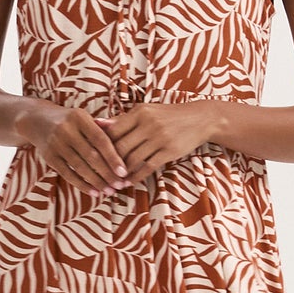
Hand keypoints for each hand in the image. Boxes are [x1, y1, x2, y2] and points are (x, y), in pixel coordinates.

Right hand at [18, 102, 130, 195]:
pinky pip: (68, 174)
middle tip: (120, 186)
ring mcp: (56, 144)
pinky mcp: (49, 156)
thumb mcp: (84, 117)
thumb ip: (103, 128)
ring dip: (97, 182)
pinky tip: (93, 192)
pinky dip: (82, 185)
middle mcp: (66, 130)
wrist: (37, 120)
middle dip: (107, 173)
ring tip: (109, 191)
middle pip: (91, 156)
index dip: (113, 157)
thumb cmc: (70, 120)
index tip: (124, 172)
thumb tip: (125, 140)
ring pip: (80, 167)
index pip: (100, 140)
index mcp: (79, 117)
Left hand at [96, 100, 223, 186]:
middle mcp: (149, 124)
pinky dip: (136, 176)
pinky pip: (148, 167)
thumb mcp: (147, 111)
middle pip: (120, 147)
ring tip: (112, 180)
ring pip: (133, 159)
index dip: (101, 145)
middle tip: (99, 173)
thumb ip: (123, 119)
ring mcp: (159, 138)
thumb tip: (98, 124)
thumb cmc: (168, 115)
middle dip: (108, 163)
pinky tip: (129, 181)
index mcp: (140, 112)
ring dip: (121, 173)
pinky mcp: (169, 151)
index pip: (113, 131)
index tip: (93, 156)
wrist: (200, 119)